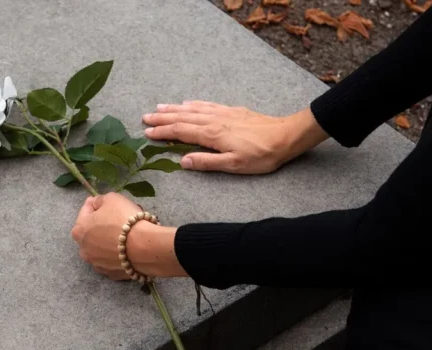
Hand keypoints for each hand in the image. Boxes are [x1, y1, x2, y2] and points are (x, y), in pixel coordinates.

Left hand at [71, 193, 185, 279]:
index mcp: (79, 231)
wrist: (144, 247)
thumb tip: (97, 204)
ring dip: (110, 239)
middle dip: (104, 223)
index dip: (95, 204)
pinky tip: (129, 247)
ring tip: (127, 232)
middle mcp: (84, 250)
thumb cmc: (124, 219)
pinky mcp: (111, 274)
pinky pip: (113, 260)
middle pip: (93, 231)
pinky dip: (118, 253)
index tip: (104, 201)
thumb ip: (100, 200)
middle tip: (119, 216)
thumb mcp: (111, 199)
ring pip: (102, 247)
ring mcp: (97, 264)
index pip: (85, 211)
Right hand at [142, 101, 328, 173]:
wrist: (286, 136)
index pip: (180, 132)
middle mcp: (213, 120)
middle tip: (145, 118)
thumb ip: (207, 162)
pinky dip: (193, 104)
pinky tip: (187, 103)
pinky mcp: (232, 111)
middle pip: (182, 117)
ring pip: (192, 109)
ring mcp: (222, 113)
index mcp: (212, 134)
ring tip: (159, 108)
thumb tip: (182, 161)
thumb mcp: (234, 165)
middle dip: (162, 118)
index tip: (146, 132)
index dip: (162, 132)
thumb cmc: (262, 155)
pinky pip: (207, 105)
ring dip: (174, 109)